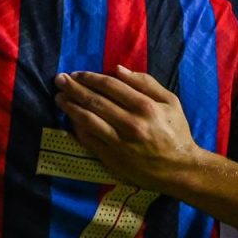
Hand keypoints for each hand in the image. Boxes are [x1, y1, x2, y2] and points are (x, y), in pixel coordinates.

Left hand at [53, 66, 203, 191]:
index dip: (90, 78)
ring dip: (70, 107)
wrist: (178, 168)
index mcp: (145, 106)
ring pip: (87, 120)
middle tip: (59, 80)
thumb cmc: (175, 131)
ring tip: (59, 97)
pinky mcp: (111, 158)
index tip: (77, 74)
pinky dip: (76, 128)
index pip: (110, 86)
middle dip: (73, 88)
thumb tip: (118, 69)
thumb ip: (145, 83)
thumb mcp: (170, 102)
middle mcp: (130, 123)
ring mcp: (119, 142)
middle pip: (95, 101)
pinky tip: (69, 119)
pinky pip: (88, 140)